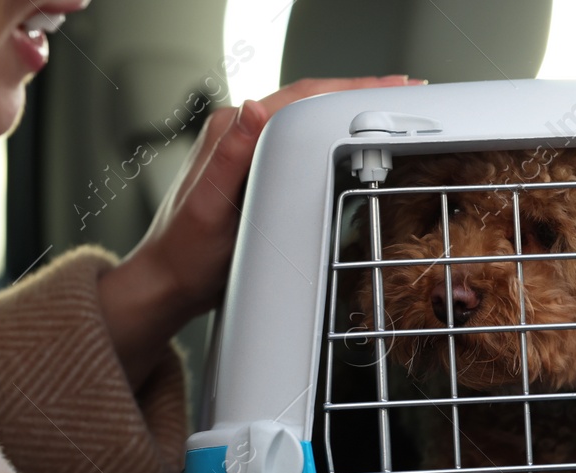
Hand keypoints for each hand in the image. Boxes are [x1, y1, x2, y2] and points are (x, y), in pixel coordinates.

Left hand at [98, 75, 423, 384]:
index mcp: (231, 132)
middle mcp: (238, 132)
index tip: (390, 89)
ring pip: (307, 116)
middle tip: (404, 92)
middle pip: (309, 100)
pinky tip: (350, 137)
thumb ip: (230, 156)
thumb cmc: (188, 254)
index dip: (351, 90)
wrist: (170, 281)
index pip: (302, 98)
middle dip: (359, 93)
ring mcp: (247, 148)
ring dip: (348, 109)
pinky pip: (299, 139)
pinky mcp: (254, 166)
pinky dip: (330, 132)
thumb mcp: (209, 208)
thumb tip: (253, 109)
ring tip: (388, 107)